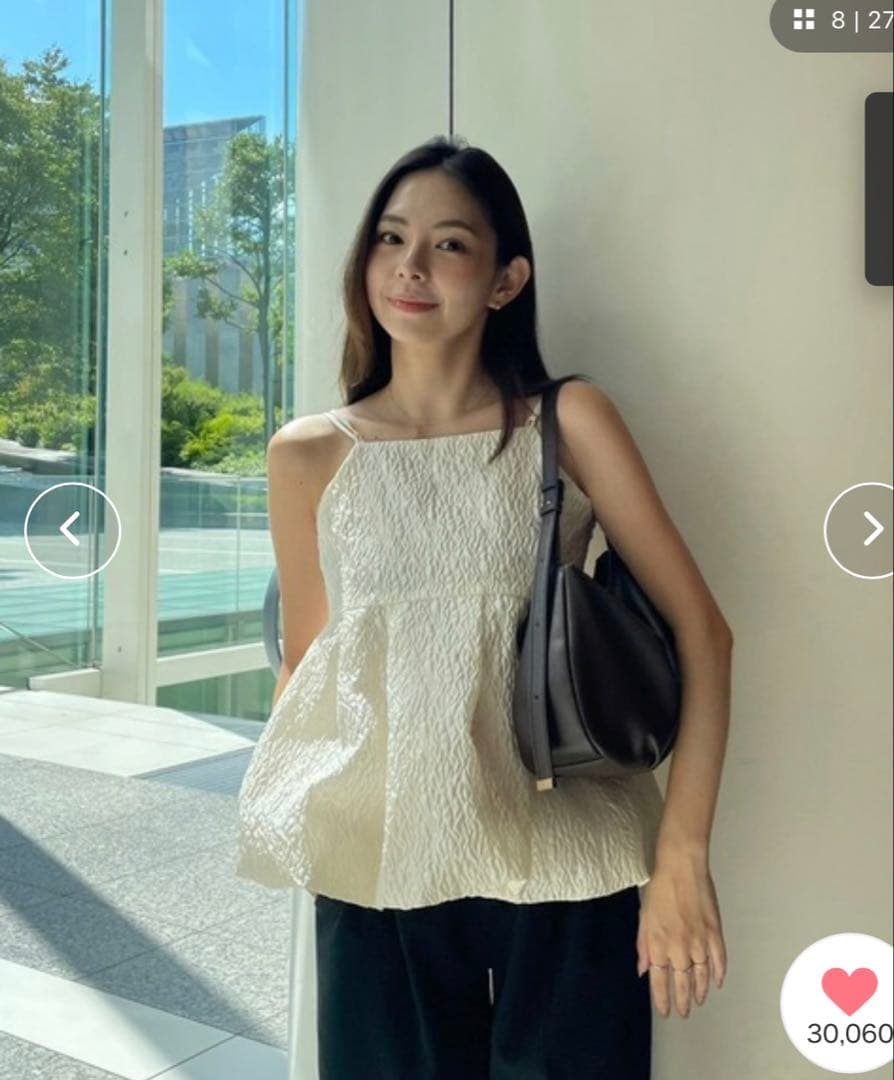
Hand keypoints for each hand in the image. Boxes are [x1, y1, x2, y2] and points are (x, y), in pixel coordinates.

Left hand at [635, 854, 726, 1018]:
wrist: (681, 866)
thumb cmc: (659, 887)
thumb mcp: (644, 916)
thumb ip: (643, 945)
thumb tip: (643, 969)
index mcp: (659, 944)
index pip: (660, 981)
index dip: (662, 999)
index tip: (665, 1011)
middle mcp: (680, 947)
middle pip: (683, 983)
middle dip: (683, 1001)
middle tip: (684, 1012)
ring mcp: (700, 942)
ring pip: (702, 975)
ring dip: (700, 991)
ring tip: (698, 1001)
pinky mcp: (715, 933)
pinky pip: (719, 960)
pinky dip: (719, 973)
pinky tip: (716, 982)